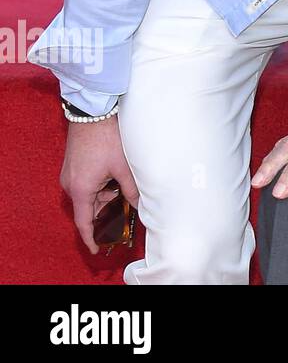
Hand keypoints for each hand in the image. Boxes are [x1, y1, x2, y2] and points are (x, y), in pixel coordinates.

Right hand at [63, 117, 138, 254]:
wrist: (93, 112)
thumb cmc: (108, 138)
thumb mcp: (124, 167)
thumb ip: (132, 189)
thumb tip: (141, 206)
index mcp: (81, 190)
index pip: (85, 222)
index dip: (91, 237)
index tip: (97, 249)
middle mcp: (71, 185)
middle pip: (90, 208)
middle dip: (107, 213)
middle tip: (127, 214)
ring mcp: (71, 175)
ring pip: (91, 195)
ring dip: (107, 197)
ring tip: (127, 192)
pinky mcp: (74, 166)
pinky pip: (88, 184)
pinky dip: (102, 187)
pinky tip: (118, 179)